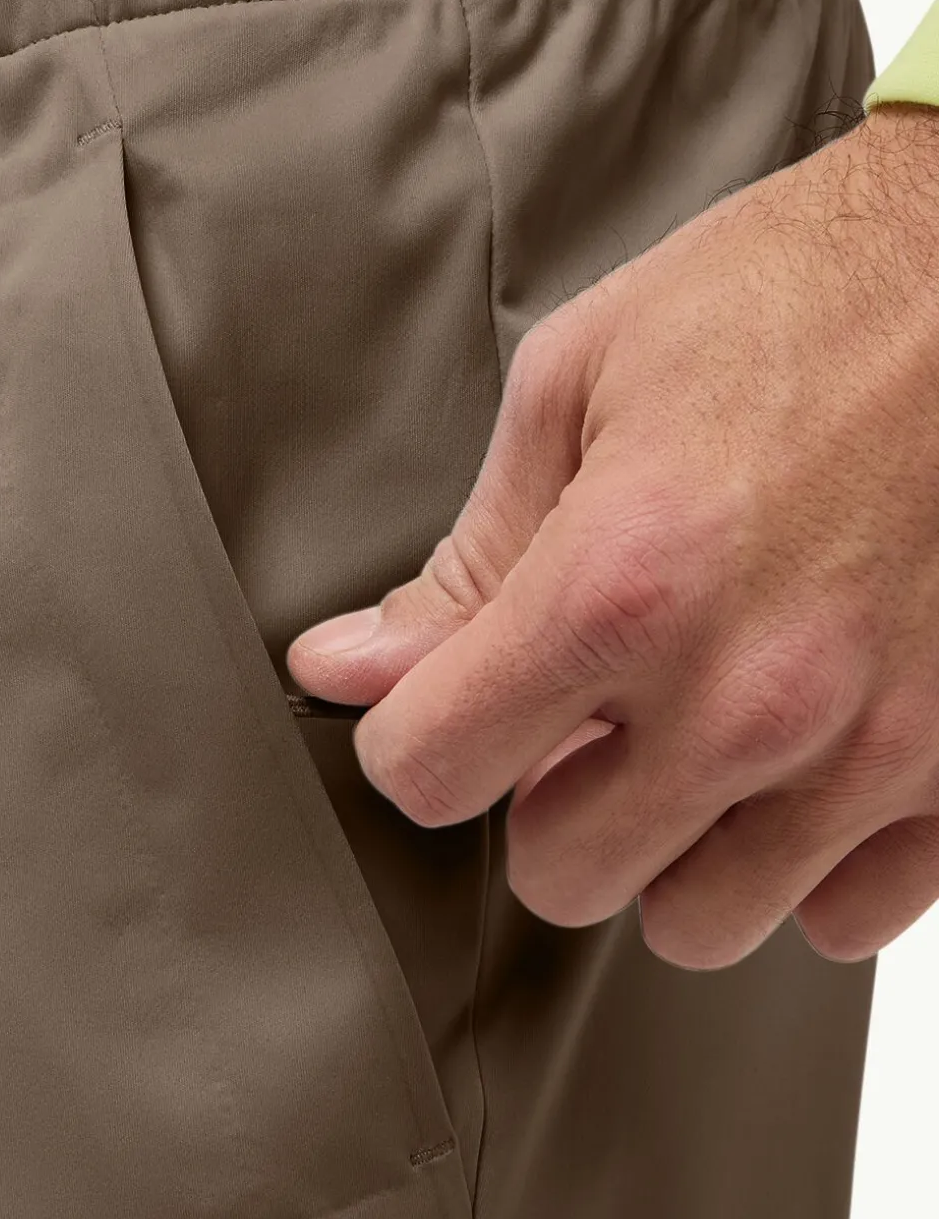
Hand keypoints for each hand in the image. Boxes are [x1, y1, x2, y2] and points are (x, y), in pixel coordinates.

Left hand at [287, 106, 938, 969]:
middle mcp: (747, 692)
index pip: (432, 774)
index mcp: (624, 580)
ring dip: (676, 849)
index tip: (452, 706)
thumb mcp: (588, 381)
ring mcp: (872, 746)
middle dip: (549, 803)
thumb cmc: (805, 296)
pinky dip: (814, 864)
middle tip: (592, 717)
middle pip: (560, 875)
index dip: (421, 740)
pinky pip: (846, 918)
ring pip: (698, 923)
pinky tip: (807, 768)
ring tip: (702, 744)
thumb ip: (468, 559)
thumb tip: (346, 669)